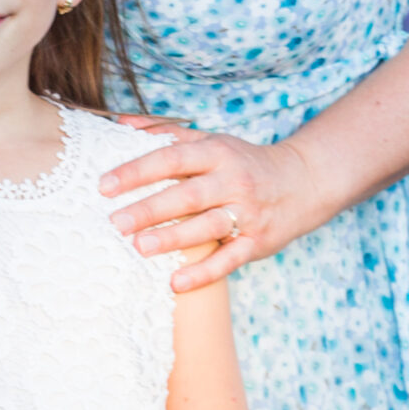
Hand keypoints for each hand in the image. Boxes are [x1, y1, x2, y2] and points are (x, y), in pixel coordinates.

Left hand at [100, 125, 322, 292]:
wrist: (304, 182)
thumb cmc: (244, 161)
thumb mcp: (211, 141)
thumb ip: (167, 134)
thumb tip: (121, 125)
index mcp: (217, 153)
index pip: (172, 158)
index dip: (137, 171)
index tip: (104, 186)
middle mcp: (233, 181)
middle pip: (187, 195)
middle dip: (150, 209)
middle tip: (115, 222)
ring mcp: (248, 213)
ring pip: (208, 226)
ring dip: (174, 238)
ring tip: (140, 248)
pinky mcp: (258, 242)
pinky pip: (230, 260)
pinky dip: (203, 273)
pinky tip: (175, 283)